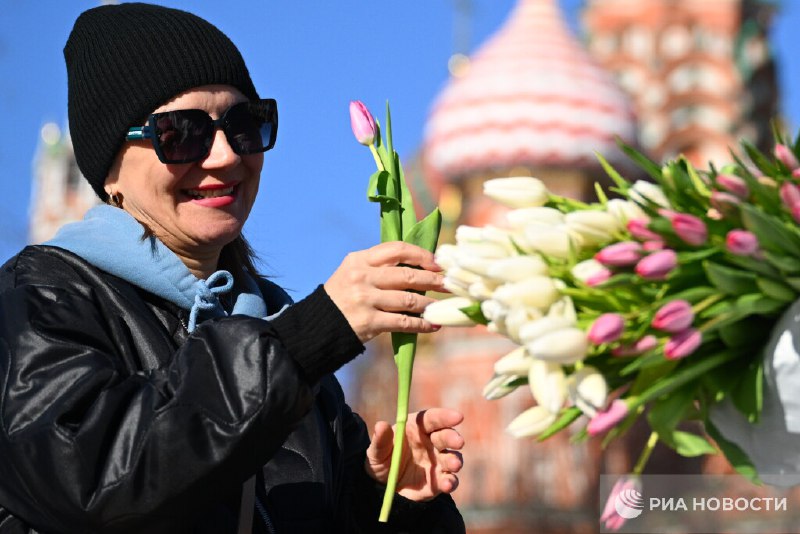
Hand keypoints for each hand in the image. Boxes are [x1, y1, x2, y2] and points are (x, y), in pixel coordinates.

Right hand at [324, 242, 444, 342]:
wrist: (318, 326)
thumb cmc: (343, 297)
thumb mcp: (354, 273)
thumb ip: (379, 266)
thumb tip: (420, 266)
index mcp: (359, 260)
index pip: (396, 249)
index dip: (421, 255)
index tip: (437, 263)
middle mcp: (361, 277)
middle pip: (407, 275)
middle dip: (433, 280)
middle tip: (450, 284)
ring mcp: (365, 299)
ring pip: (409, 299)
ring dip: (430, 305)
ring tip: (441, 307)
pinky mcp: (369, 322)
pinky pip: (403, 322)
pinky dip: (422, 324)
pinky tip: (433, 325)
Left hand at [365, 408, 464, 501]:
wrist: (384, 487)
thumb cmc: (381, 461)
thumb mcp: (376, 451)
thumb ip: (381, 440)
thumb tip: (381, 425)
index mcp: (417, 428)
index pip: (434, 418)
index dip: (446, 416)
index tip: (457, 417)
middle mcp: (431, 442)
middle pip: (446, 436)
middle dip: (453, 438)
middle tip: (458, 442)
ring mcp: (437, 462)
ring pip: (452, 457)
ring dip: (455, 460)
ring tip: (454, 465)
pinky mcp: (439, 481)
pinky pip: (449, 480)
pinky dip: (451, 482)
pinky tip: (447, 484)